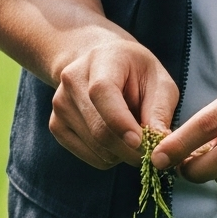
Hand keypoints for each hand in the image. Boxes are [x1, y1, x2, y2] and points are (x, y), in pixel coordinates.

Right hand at [41, 24, 179, 169]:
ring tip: (131, 135)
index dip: (120, 121)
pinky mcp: (56, 125)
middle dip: (130, 149)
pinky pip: (89, 156)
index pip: (102, 92)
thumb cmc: (135, 73)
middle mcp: (72, 80)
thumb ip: (160, 110)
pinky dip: (109, 157)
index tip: (140, 142)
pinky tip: (115, 139)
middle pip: (99, 129)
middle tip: (152, 152)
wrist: (99, 64)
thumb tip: (160, 144)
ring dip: (122, 153)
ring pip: (96, 147)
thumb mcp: (158, 81)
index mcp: (100, 60)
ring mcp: (60, 104)